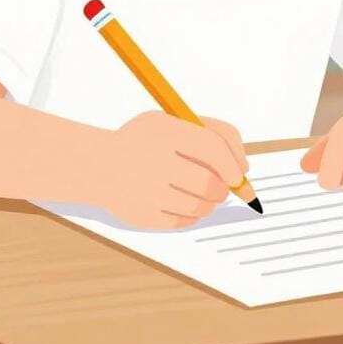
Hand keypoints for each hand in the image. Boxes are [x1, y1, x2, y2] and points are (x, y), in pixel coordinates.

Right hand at [96, 112, 246, 228]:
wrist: (98, 165)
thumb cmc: (144, 141)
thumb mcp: (171, 121)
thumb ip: (211, 132)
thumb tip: (244, 166)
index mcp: (165, 131)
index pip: (213, 148)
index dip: (233, 163)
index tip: (240, 173)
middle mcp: (155, 162)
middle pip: (210, 184)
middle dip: (225, 188)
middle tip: (222, 185)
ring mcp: (148, 191)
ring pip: (201, 207)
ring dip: (209, 201)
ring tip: (198, 191)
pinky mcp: (144, 216)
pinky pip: (185, 222)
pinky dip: (191, 214)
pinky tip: (179, 201)